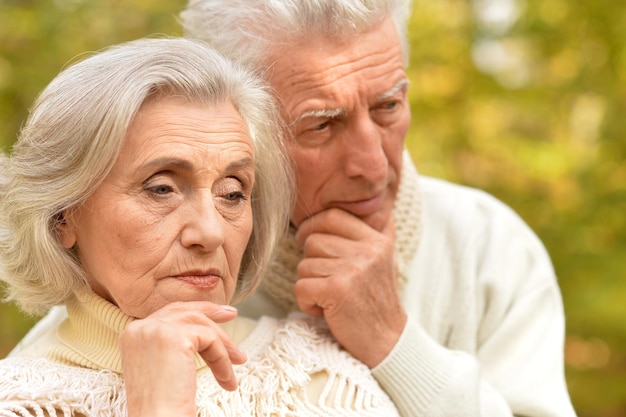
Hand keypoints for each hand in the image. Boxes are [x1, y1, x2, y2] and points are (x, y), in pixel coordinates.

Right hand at [119, 301, 245, 416]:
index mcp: (132, 335)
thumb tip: (201, 331)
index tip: (219, 314)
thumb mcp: (160, 367)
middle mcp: (140, 328)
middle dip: (212, 311)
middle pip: (184, 312)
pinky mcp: (175, 338)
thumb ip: (171, 346)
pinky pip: (210, 339)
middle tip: (233, 314)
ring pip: (201, 325)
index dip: (194, 312)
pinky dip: (222, 358)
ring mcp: (156, 330)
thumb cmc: (160, 406)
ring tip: (238, 362)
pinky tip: (226, 379)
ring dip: (223, 346)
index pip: (169, 313)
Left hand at [293, 208, 406, 366]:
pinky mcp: (337, 290)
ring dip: (310, 284)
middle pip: (313, 241)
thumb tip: (342, 206)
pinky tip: (324, 310)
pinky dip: (306, 302)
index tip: (305, 240)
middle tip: (327, 281)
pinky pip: (301, 286)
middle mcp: (367, 252)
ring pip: (304, 265)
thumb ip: (364, 234)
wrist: (388, 341)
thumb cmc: (375, 300)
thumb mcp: (380, 260)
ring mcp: (352, 270)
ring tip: (330, 297)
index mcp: (376, 240)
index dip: (312, 225)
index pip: (332, 216)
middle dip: (311, 263)